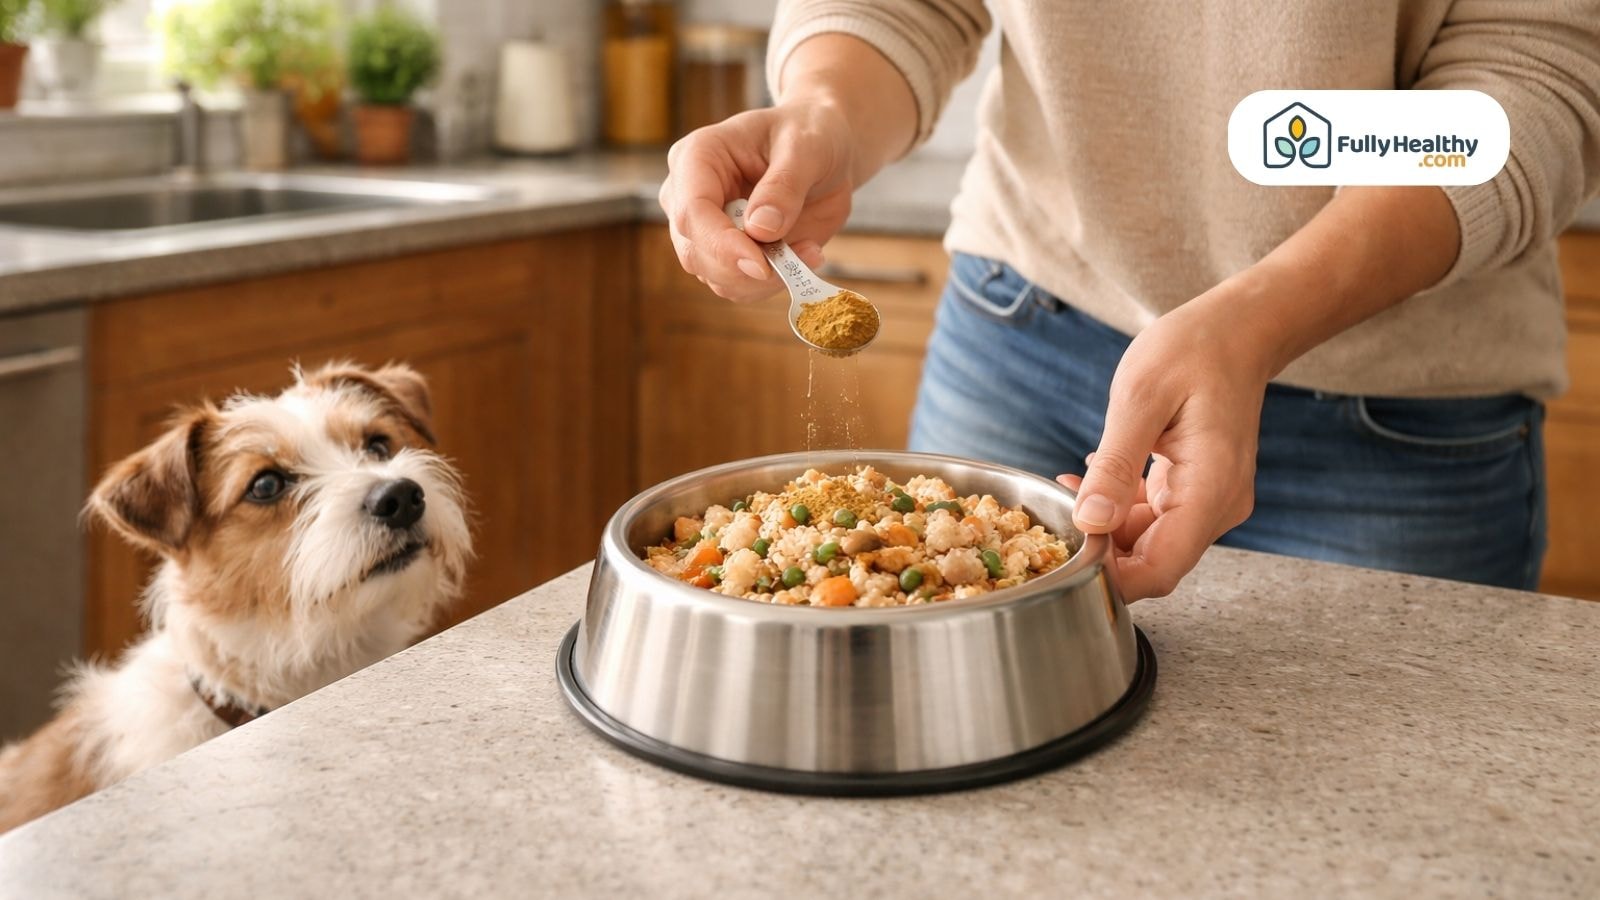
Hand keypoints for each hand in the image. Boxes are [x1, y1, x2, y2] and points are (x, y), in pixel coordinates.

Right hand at [658, 101, 858, 301]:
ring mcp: (704, 229)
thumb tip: (760, 230)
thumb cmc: (809, 134)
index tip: (763, 265)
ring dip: (765, 279)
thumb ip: (784, 186)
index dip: (722, 245)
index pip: (691, 212)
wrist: (823, 150)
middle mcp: (688, 196)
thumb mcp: (807, 147)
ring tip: (811, 249)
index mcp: (698, 157)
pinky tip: (804, 254)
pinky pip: (740, 285)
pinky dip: (774, 282)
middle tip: (804, 253)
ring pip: (716, 277)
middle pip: (696, 252)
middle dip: (746, 268)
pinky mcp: (725, 253)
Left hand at [1059, 294, 1273, 599]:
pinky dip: (1120, 506)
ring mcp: (1211, 502)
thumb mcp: (1140, 398)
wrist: (1237, 330)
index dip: (1110, 577)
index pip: (1160, 570)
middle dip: (1100, 548)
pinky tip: (1094, 477)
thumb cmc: (1194, 350)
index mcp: (1210, 491)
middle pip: (1152, 561)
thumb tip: (1089, 521)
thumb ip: (1116, 466)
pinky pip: (1155, 517)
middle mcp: (1218, 508)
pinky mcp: (1199, 491)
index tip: (1066, 553)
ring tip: (1071, 484)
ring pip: (1150, 541)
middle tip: (1056, 511)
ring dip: (1106, 525)